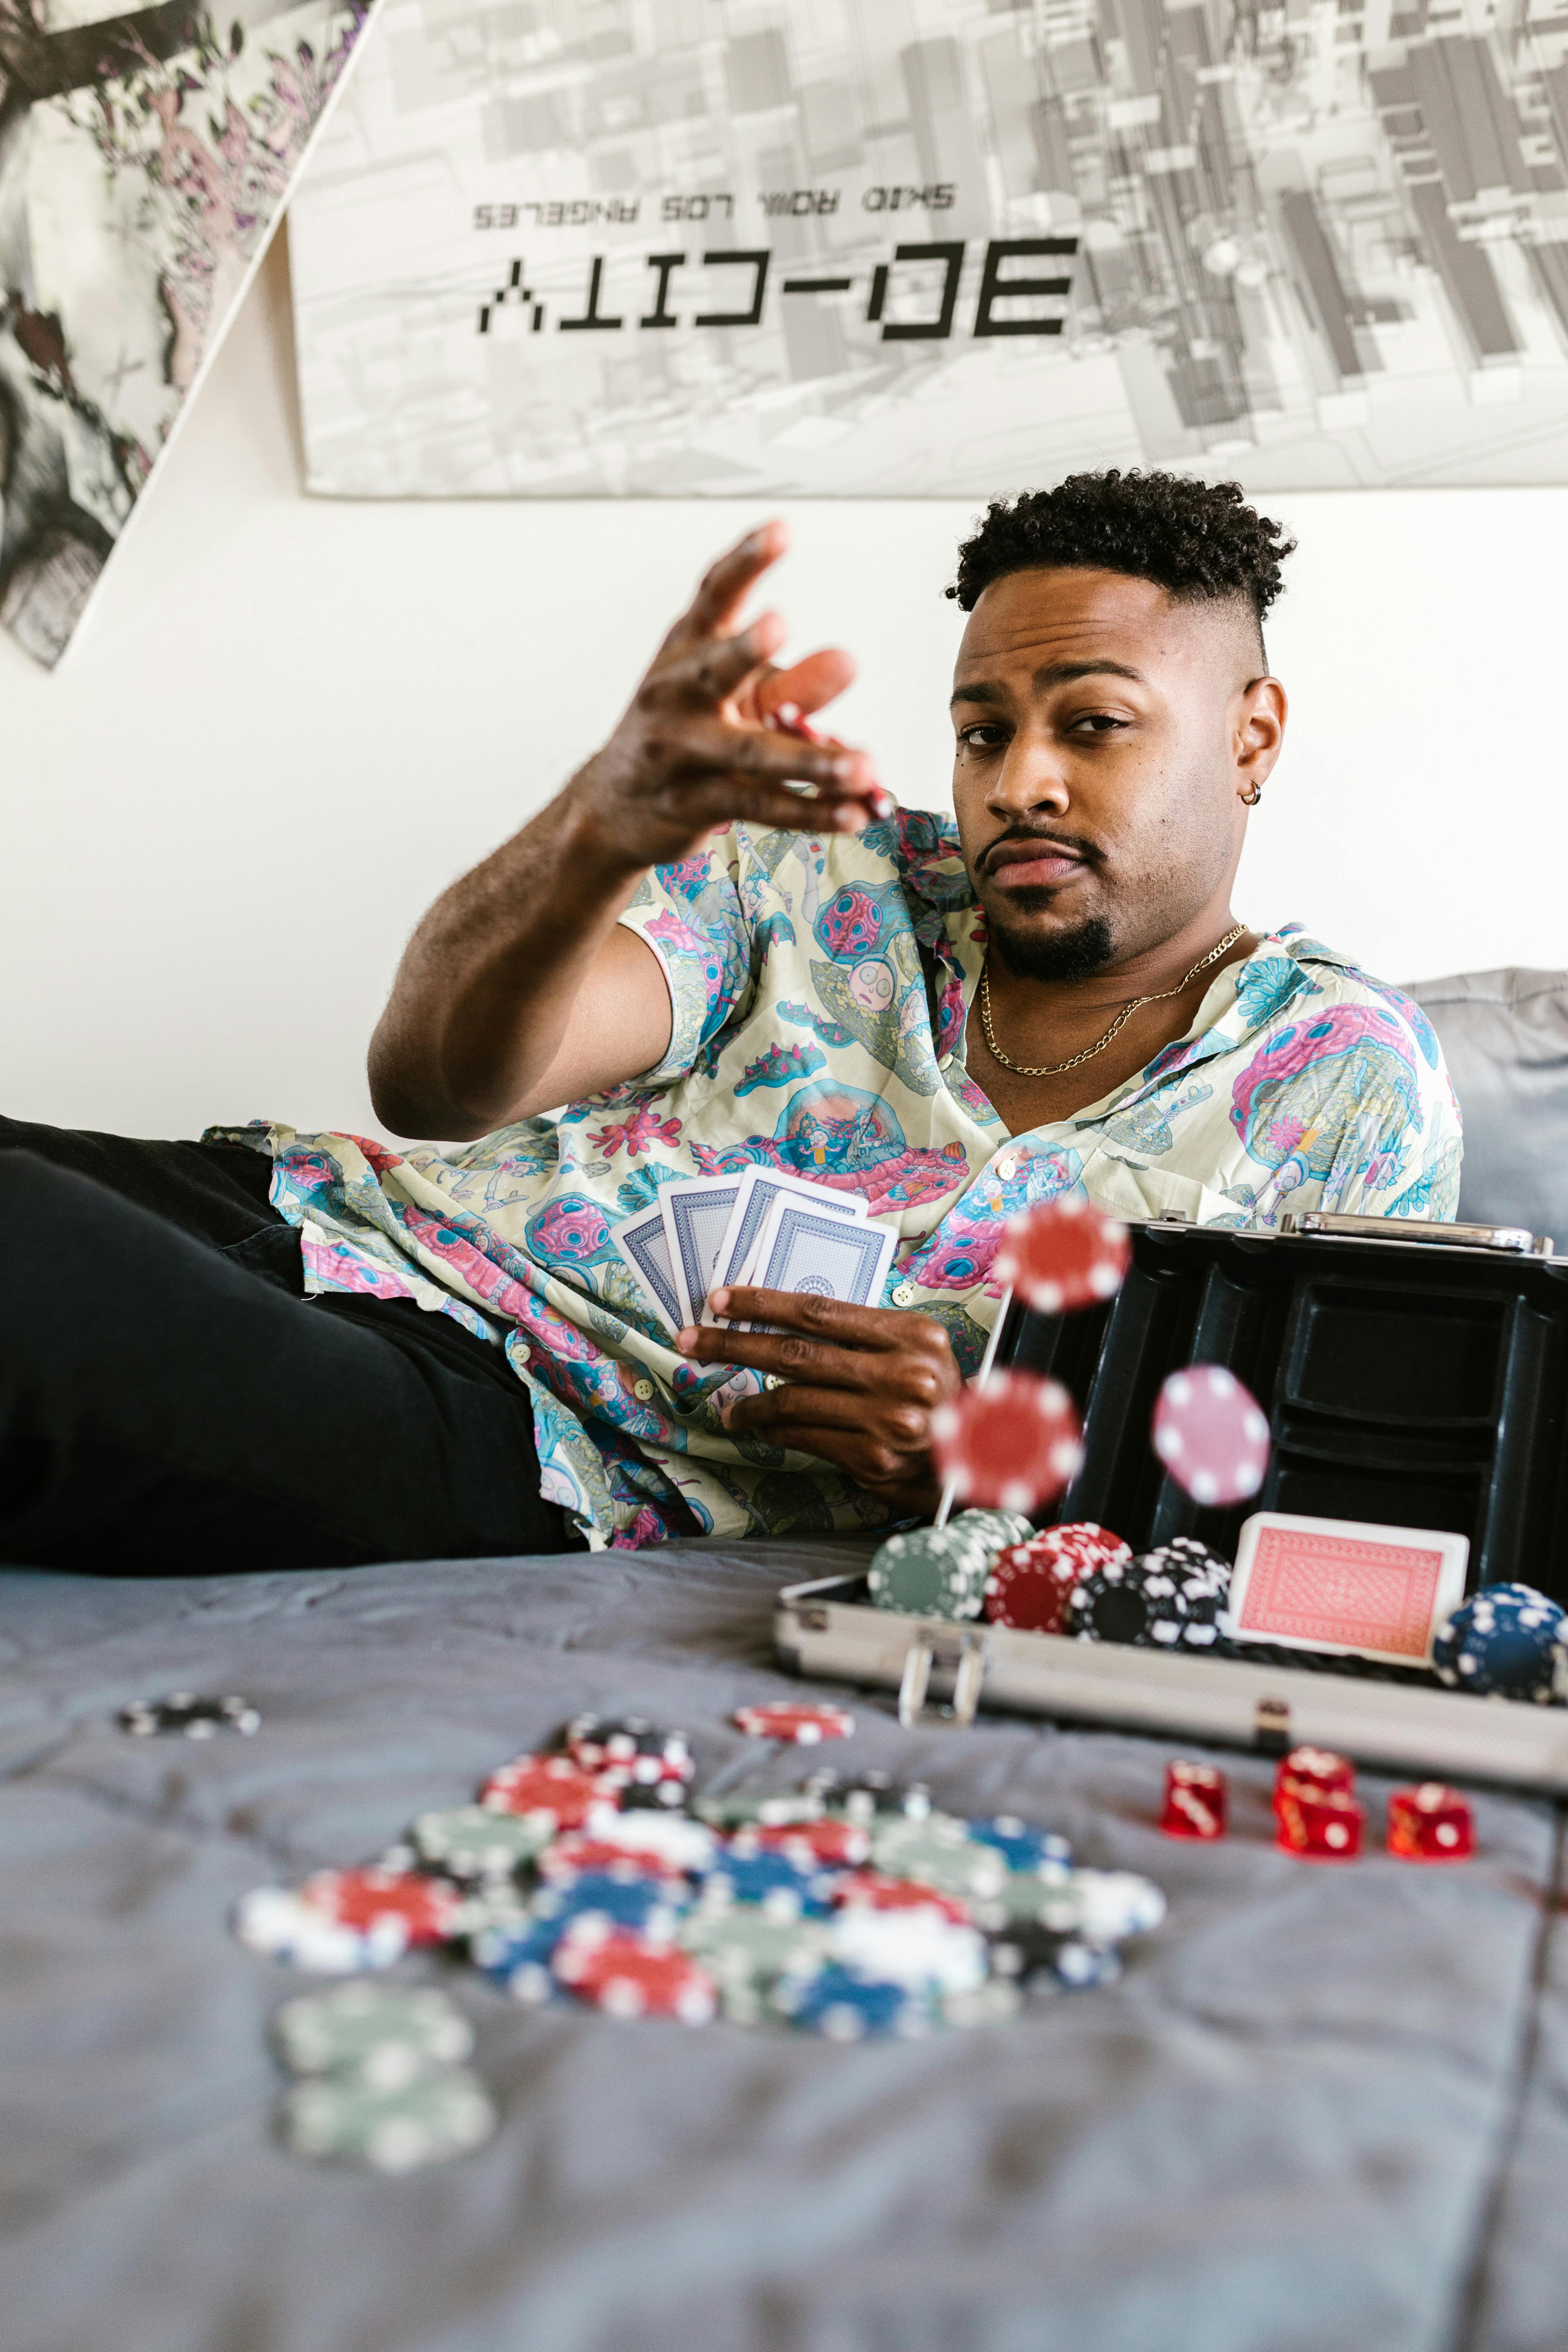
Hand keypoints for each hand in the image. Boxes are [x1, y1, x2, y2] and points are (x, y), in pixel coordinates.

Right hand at [568, 520, 891, 875]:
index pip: (713, 596)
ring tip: (863, 763)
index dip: (744, 562)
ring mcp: (681, 751)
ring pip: (751, 752)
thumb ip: (792, 681)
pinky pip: (759, 805)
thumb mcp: (733, 697)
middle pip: (713, 669)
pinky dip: (810, 810)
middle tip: (777, 624)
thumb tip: (847, 661)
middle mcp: (677, 695)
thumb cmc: (683, 734)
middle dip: (744, 647)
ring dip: (812, 759)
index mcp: (687, 650)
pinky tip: (853, 812)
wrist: (612, 806)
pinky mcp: (693, 803)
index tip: (779, 530)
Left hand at [677, 1287, 960, 1516]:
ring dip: (751, 1404)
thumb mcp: (913, 1353)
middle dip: (734, 1344)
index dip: (763, 1304)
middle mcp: (903, 1373)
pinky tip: (761, 1429)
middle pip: (797, 1351)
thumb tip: (783, 1324)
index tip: (721, 1301)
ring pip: (795, 1400)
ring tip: (730, 1407)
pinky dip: (776, 1433)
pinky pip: (806, 1437)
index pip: (821, 1311)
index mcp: (912, 1335)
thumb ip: (860, 1338)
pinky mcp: (875, 1457)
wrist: (975, 1459)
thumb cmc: (934, 1398)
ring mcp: (889, 1417)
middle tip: (692, 1341)